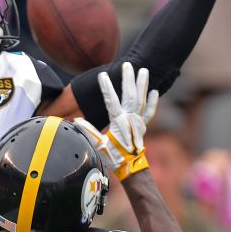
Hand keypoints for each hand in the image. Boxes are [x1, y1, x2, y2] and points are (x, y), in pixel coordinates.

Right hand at [72, 62, 158, 181]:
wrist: (130, 167)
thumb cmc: (113, 157)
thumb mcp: (98, 145)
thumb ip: (88, 131)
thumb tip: (76, 121)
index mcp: (118, 122)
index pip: (111, 100)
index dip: (106, 87)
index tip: (102, 75)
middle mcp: (130, 119)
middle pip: (130, 95)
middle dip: (128, 79)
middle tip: (127, 65)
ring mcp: (138, 121)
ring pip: (141, 99)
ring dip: (142, 84)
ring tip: (144, 70)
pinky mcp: (143, 126)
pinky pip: (149, 112)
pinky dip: (153, 101)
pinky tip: (154, 91)